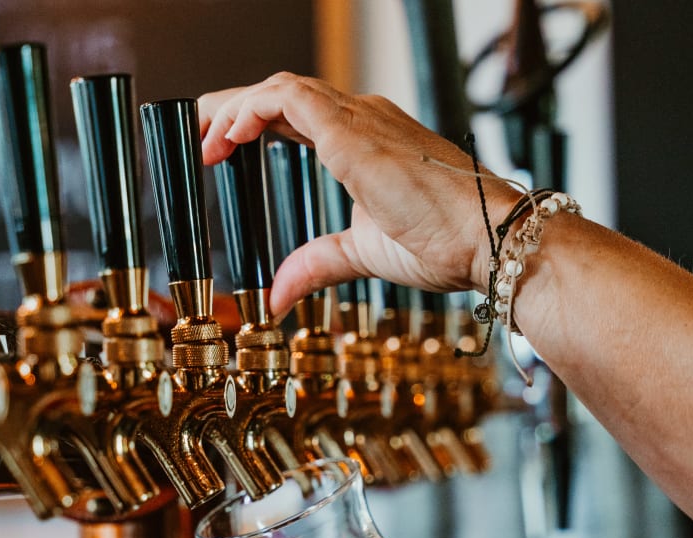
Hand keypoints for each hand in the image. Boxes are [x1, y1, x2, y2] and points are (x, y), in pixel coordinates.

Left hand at [197, 73, 521, 316]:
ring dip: (235, 109)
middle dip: (236, 112)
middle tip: (204, 142)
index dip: (258, 124)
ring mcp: (360, 118)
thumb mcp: (363, 254)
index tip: (225, 150)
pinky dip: (249, 110)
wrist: (488, 240)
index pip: (301, 117)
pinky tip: (227, 136)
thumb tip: (279, 294)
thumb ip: (319, 263)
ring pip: (280, 88)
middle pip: (285, 96)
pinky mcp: (351, 130)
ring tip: (207, 141)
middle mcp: (365, 119)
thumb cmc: (448, 242)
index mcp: (368, 143)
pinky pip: (285, 98)